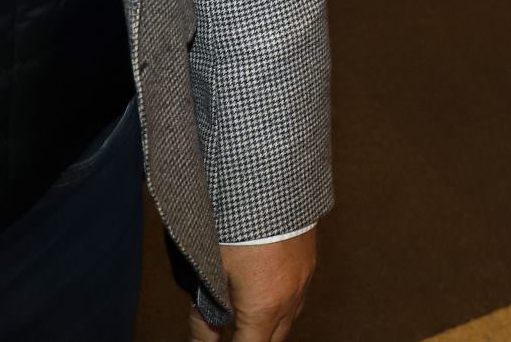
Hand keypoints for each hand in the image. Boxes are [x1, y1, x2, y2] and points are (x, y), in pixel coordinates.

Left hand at [194, 229, 315, 340]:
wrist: (273, 185)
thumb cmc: (239, 227)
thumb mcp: (212, 273)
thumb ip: (204, 315)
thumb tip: (202, 340)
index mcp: (264, 307)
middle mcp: (290, 299)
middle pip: (272, 341)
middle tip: (229, 335)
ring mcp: (303, 280)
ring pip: (289, 320)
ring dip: (268, 328)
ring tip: (246, 323)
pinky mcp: (308, 262)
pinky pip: (298, 298)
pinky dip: (281, 308)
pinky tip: (268, 298)